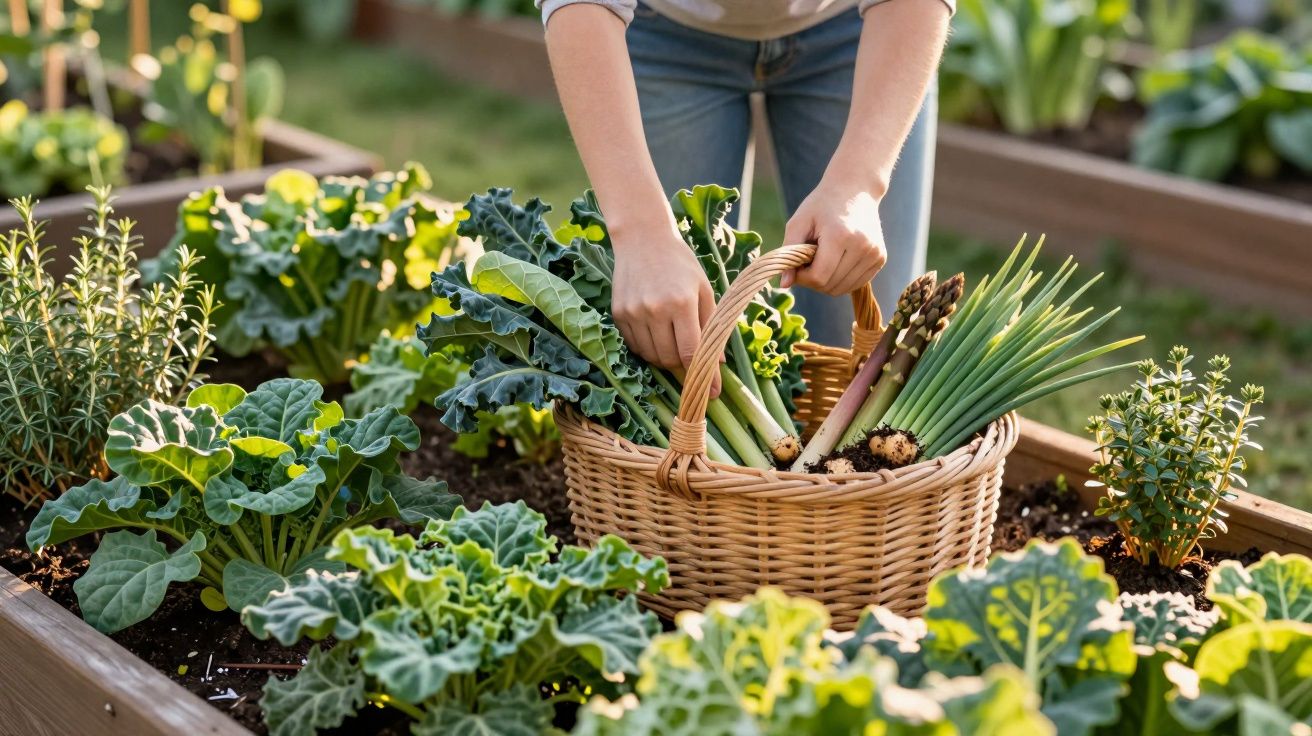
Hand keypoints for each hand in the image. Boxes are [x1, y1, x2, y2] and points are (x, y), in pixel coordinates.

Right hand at [611, 217, 718, 388]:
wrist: (642, 239)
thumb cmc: (680, 263)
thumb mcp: (704, 288)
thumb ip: (712, 325)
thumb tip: (718, 363)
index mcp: (681, 302)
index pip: (692, 352)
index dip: (703, 377)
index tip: (712, 394)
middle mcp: (654, 309)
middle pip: (669, 359)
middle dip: (682, 366)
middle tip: (691, 359)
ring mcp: (633, 312)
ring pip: (651, 356)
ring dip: (664, 358)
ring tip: (673, 341)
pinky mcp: (618, 314)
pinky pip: (634, 345)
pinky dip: (647, 348)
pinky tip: (656, 333)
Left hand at [780, 180, 886, 295]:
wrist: (855, 189)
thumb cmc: (822, 205)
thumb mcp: (799, 222)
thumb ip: (788, 252)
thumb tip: (784, 285)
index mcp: (840, 236)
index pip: (818, 277)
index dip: (802, 277)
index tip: (797, 264)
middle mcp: (862, 246)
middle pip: (830, 286)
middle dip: (813, 280)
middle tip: (808, 261)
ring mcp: (875, 253)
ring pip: (842, 289)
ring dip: (827, 281)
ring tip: (822, 259)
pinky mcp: (880, 258)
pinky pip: (855, 284)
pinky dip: (841, 280)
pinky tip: (836, 261)